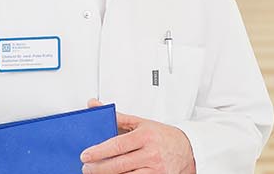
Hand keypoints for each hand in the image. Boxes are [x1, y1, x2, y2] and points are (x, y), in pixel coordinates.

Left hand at [81, 99, 195, 173]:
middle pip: (118, 165)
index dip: (99, 152)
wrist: (188, 149)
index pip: (117, 145)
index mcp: (146, 136)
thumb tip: (95, 105)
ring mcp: (155, 169)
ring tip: (97, 173)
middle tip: (86, 168)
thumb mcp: (141, 123)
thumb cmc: (163, 136)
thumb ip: (117, 117)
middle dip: (98, 168)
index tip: (85, 155)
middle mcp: (151, 153)